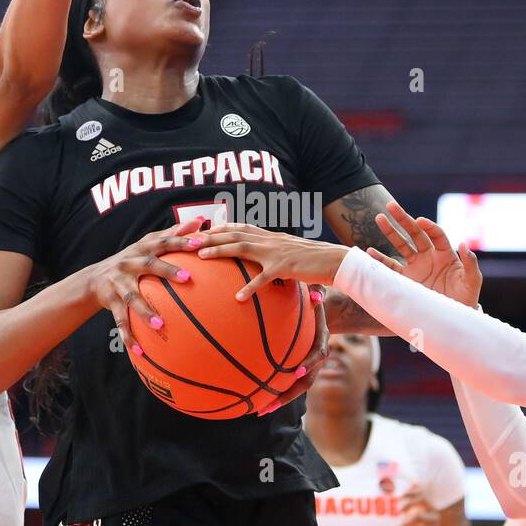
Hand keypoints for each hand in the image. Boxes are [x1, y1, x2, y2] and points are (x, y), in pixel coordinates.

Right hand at [85, 218, 204, 352]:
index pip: (163, 241)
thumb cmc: (131, 260)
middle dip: (167, 270)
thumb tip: (201, 220)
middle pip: (148, 264)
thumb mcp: (148, 244)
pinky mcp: (112, 303)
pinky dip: (130, 337)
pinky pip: (121, 322)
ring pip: (133, 298)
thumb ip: (173, 233)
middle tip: (187, 278)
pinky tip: (140, 353)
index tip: (200, 243)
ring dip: (146, 311)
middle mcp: (129, 264)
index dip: (180, 240)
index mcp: (141, 249)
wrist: (93, 279)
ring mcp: (119, 284)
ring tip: (161, 325)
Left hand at [196, 224, 349, 298]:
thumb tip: (264, 267)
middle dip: (210, 236)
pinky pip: (263, 279)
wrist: (336, 260)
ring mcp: (276, 252)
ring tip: (200, 257)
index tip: (202, 230)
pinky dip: (250, 288)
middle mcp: (270, 240)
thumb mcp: (292, 254)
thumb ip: (276, 256)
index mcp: (271, 237)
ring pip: (242, 248)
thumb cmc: (315, 261)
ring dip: (219, 251)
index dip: (221, 227)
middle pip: (234, 234)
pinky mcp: (285, 267)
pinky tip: (237, 298)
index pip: (241, 227)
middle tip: (189, 240)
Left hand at [255, 285, 327, 415]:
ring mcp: (309, 366)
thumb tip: (317, 296)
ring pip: (297, 388)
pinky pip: (288, 384)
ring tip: (260, 411)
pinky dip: (275, 394)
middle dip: (290, 394)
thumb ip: (318, 293)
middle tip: (273, 402)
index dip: (309, 364)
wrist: (321, 312)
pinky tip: (256, 401)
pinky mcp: (299, 369)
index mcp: (322, 340)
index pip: (319, 355)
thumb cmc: (314, 300)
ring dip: (280, 400)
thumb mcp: (318, 292)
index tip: (296, 371)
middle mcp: (317, 358)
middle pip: (306, 380)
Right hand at [366, 202, 480, 305]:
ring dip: (390, 232)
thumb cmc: (465, 299)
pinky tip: (370, 252)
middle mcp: (429, 257)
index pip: (436, 234)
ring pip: (401, 245)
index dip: (428, 226)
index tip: (420, 221)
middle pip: (415, 233)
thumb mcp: (472, 281)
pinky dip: (380, 260)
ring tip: (379, 218)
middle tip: (391, 206)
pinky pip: (391, 267)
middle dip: (403, 219)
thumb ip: (470, 263)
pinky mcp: (406, 279)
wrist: (451, 318)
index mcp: (445, 254)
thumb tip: (464, 243)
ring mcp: (416, 267)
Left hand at [396, 482, 440, 525]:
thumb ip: (404, 507)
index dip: (410, 494)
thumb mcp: (410, 515)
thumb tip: (393, 497)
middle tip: (397, 512)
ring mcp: (435, 522)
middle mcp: (433, 512)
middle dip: (409, 507)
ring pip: (420, 522)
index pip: (420, 495)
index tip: (398, 498)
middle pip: (422, 506)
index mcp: (428, 504)